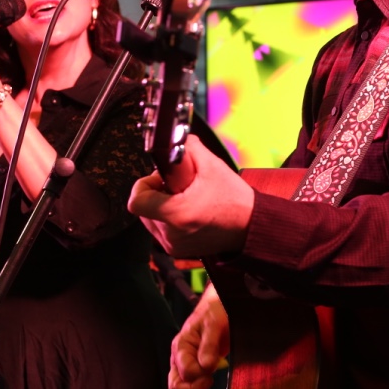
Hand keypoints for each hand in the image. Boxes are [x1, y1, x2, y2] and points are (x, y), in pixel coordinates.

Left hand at [127, 136, 253, 257]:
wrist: (251, 226)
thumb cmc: (235, 200)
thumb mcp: (213, 166)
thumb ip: (189, 147)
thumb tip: (175, 137)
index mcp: (177, 213)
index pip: (137, 201)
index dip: (144, 185)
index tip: (160, 178)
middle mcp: (172, 234)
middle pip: (143, 208)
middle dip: (156, 193)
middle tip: (178, 186)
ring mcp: (174, 245)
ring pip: (150, 219)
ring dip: (161, 206)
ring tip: (185, 199)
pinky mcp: (178, 251)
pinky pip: (161, 231)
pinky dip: (169, 219)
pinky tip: (188, 211)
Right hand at [169, 284, 229, 388]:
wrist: (219, 308)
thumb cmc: (216, 312)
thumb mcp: (215, 323)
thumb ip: (209, 344)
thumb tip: (206, 366)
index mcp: (181, 345)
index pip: (183, 371)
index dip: (197, 377)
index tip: (211, 372)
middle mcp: (179, 359)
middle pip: (174, 386)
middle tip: (210, 383)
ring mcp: (184, 368)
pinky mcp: (193, 374)